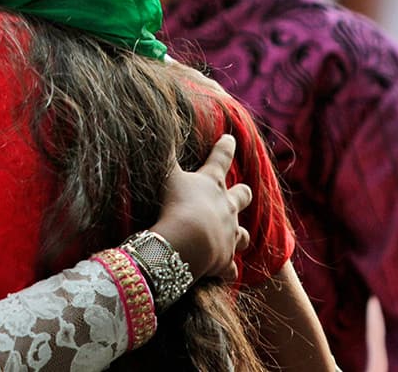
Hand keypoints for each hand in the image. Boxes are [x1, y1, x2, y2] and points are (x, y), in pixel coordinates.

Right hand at [149, 134, 251, 281]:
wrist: (187, 242)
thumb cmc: (175, 203)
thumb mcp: (167, 174)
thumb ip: (163, 153)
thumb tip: (154, 126)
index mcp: (212, 184)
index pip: (220, 159)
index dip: (225, 148)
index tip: (230, 139)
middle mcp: (226, 208)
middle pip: (242, 196)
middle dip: (242, 193)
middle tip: (242, 191)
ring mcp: (228, 235)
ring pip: (243, 234)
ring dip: (239, 234)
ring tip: (237, 235)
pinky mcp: (225, 260)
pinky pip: (231, 268)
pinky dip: (228, 268)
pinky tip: (226, 270)